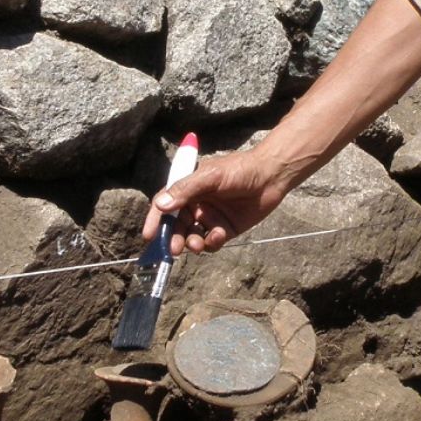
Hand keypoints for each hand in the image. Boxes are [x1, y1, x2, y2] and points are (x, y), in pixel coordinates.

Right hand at [142, 146, 291, 255]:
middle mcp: (196, 203)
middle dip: (174, 238)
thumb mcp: (211, 177)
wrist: (272, 177)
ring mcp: (210, 217)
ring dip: (191, 243)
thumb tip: (161, 205)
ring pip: (192, 236)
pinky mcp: (225, 229)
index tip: (149, 236)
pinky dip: (212, 242)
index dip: (156, 220)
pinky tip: (218, 235)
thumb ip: (185, 190)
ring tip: (196, 245)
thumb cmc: (239, 170)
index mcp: (188, 187)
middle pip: (177, 225)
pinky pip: (211, 242)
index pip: (165, 204)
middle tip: (174, 250)